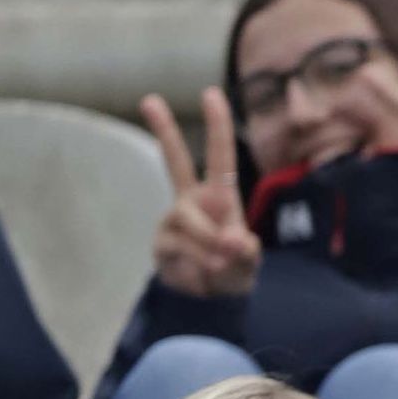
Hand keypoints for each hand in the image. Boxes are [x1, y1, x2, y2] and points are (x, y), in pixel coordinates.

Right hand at [142, 87, 261, 297]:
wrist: (209, 304)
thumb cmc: (232, 273)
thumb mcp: (248, 264)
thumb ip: (246, 253)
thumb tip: (233, 240)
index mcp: (219, 198)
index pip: (219, 157)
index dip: (217, 126)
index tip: (211, 93)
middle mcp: (192, 202)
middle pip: (175, 161)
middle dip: (163, 130)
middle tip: (149, 99)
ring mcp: (174, 220)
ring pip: (188, 220)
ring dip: (207, 242)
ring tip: (219, 264)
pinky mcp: (161, 243)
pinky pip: (179, 246)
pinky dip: (196, 261)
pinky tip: (202, 273)